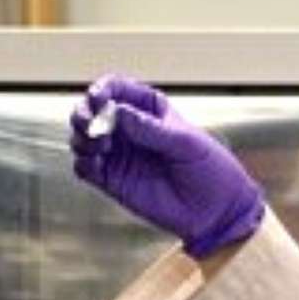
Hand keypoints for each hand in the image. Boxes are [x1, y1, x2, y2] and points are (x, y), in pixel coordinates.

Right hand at [69, 75, 265, 258]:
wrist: (215, 211)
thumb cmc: (210, 170)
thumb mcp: (185, 143)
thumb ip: (150, 129)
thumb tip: (117, 112)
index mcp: (149, 109)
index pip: (117, 88)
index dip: (102, 89)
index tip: (98, 99)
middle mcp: (129, 128)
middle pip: (91, 110)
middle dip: (84, 113)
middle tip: (90, 124)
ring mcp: (119, 154)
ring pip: (83, 137)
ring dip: (82, 138)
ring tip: (101, 147)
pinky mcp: (112, 180)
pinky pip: (85, 167)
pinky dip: (83, 162)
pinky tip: (96, 164)